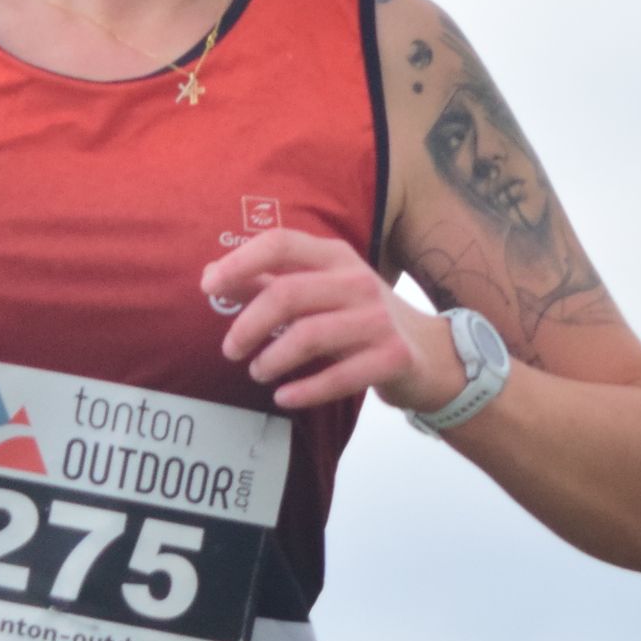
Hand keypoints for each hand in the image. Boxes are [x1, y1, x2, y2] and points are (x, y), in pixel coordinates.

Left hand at [203, 229, 467, 412]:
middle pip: (287, 294)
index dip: (240, 262)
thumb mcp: (321, 291)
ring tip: (257, 372)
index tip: (209, 288)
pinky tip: (284, 397)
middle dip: (248, 324)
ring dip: (272, 358)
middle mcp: (357, 281)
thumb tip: (213, 277)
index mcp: (335, 257)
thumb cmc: (360, 318)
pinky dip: (305, 390)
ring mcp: (377, 320)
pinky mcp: (392, 357)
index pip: (280, 243)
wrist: (431, 354)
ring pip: (309, 335)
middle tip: (230, 349)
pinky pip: (340, 376)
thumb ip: (271, 282)